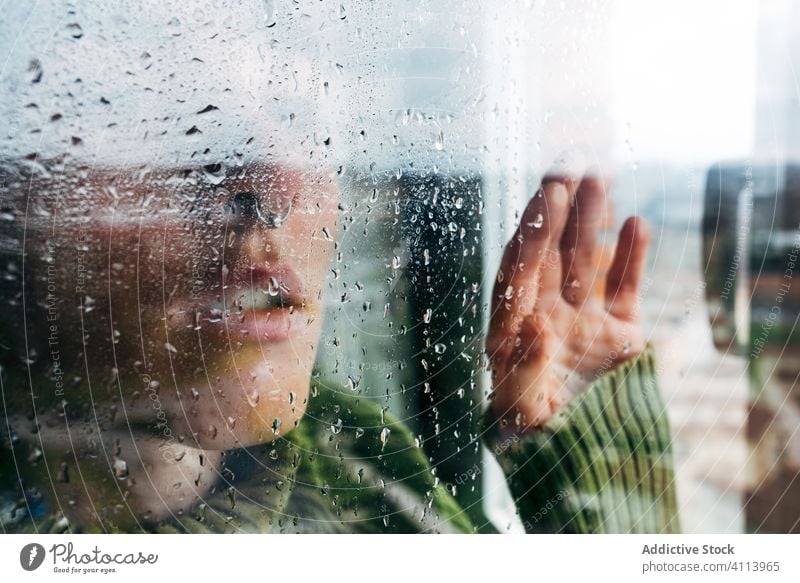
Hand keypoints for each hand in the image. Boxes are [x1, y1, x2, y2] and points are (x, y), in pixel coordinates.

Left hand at [486, 165, 650, 433]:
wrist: (568, 450)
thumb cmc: (529, 428)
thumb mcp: (518, 406)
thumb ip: (524, 367)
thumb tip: (536, 323)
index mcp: (512, 321)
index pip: (520, 266)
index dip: (534, 231)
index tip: (548, 197)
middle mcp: (545, 309)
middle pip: (552, 251)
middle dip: (560, 212)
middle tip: (570, 166)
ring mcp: (582, 316)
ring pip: (588, 259)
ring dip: (594, 221)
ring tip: (603, 176)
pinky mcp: (617, 331)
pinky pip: (624, 287)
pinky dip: (631, 258)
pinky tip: (638, 225)